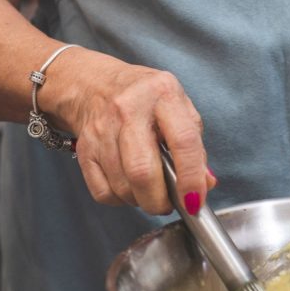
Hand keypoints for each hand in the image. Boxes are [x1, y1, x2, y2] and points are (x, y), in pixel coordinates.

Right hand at [40, 49, 216, 214]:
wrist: (95, 85)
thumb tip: (205, 185)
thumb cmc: (147, 102)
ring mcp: (102, 128)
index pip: (183, 141)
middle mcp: (130, 108)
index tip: (194, 202)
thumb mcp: (180, 111)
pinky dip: (120, 199)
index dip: (191, 178)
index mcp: (163, 94)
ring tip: (150, 191)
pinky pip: (103, 192)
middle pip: (143, 171)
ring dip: (141, 200)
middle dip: (159, 201)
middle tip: (168, 204)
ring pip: (123, 186)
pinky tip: (128, 186)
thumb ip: (196, 149)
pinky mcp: (84, 147)